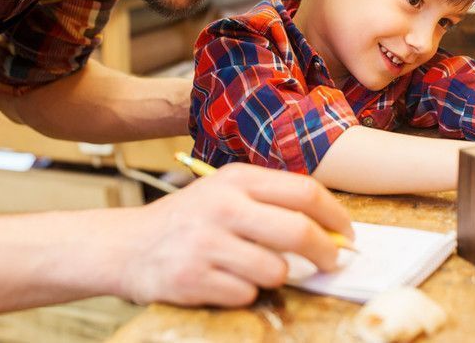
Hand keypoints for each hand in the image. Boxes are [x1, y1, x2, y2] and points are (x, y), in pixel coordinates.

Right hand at [110, 163, 352, 306]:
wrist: (126, 245)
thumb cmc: (188, 220)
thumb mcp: (224, 194)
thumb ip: (271, 204)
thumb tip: (330, 230)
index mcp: (235, 179)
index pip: (304, 191)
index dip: (336, 215)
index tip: (348, 233)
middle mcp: (222, 206)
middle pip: (298, 231)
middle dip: (325, 251)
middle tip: (332, 262)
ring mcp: (206, 243)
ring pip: (276, 269)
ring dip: (278, 277)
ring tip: (257, 269)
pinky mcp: (193, 278)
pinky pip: (246, 294)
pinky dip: (245, 293)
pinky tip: (226, 281)